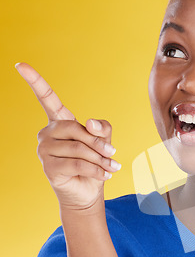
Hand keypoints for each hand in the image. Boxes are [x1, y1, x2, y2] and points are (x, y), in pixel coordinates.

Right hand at [16, 62, 120, 211]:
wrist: (88, 191)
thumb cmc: (95, 163)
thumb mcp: (103, 141)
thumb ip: (101, 129)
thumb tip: (90, 123)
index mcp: (59, 122)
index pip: (47, 99)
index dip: (34, 82)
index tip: (20, 64)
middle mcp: (47, 133)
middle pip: (75, 128)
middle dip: (98, 142)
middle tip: (113, 154)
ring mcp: (44, 150)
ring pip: (78, 148)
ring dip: (100, 159)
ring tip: (112, 167)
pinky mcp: (49, 167)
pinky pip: (77, 164)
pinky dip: (96, 170)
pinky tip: (106, 175)